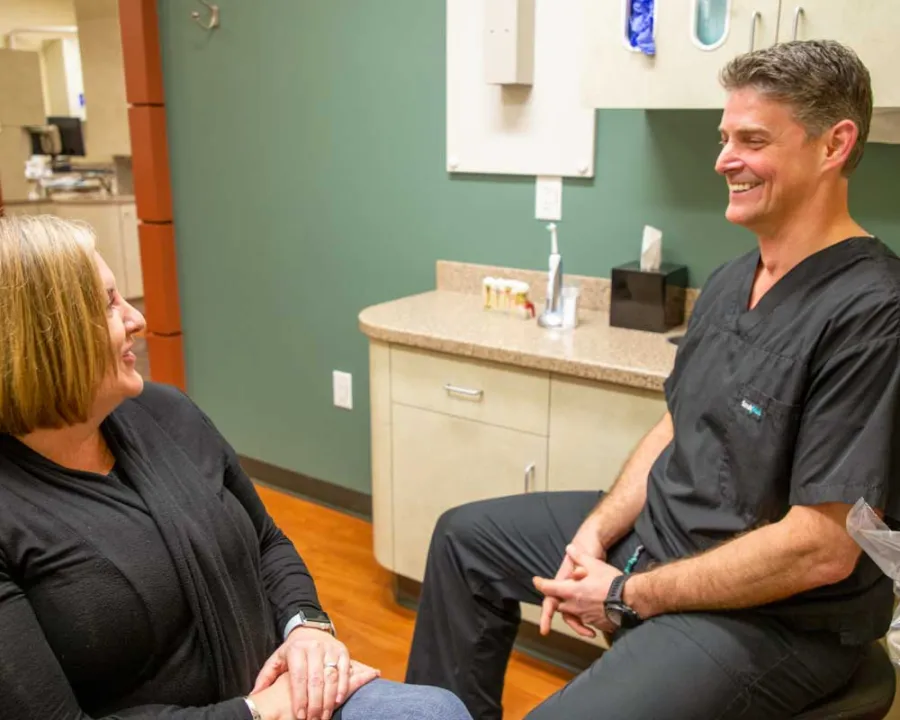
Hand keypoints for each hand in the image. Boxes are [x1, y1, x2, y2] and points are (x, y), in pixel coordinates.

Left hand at [252, 628, 379, 719]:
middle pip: (316, 680)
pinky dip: (342, 688)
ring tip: (324, 716)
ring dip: (328, 700)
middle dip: (315, 704)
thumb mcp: (277, 659)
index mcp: (296, 649)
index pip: (298, 677)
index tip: (300, 716)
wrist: (311, 629)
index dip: (299, 698)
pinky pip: (344, 671)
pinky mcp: (343, 651)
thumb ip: (266, 677)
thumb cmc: (292, 650)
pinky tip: (337, 702)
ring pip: (331, 677)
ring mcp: (330, 649)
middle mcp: (315, 647)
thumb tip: (254, 695)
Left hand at [534, 544, 622, 635]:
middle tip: (557, 594)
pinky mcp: (596, 623)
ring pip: (572, 613)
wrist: (630, 599)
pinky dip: (585, 617)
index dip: (541, 584)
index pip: (550, 589)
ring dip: (571, 609)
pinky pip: (585, 621)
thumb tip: (570, 548)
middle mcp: (575, 606)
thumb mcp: (594, 564)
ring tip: (577, 603)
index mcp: (572, 591)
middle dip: (557, 599)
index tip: (536, 581)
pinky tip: (592, 612)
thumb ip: (579, 557)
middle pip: (559, 604)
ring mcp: (585, 616)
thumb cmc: (611, 582)